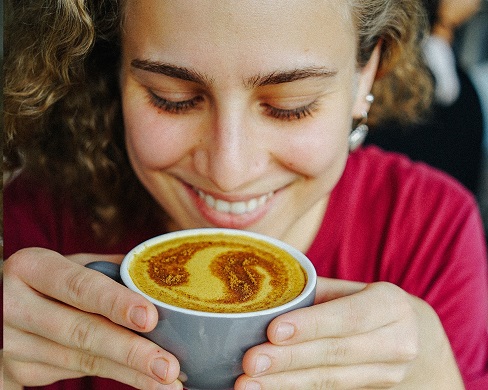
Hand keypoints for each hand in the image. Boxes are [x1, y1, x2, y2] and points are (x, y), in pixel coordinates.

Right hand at [3, 247, 182, 389]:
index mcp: (31, 267)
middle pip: (81, 332)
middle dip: (130, 352)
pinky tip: (140, 379)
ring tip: (166, 381)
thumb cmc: (43, 281)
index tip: (150, 318)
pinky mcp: (17, 372)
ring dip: (129, 373)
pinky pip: (74, 373)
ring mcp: (11, 344)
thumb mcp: (65, 265)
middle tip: (168, 366)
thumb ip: (105, 269)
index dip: (116, 303)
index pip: (79, 286)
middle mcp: (13, 305)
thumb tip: (156, 277)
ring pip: (80, 361)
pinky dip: (112, 375)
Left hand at [235, 277, 463, 388]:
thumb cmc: (371, 306)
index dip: (311, 325)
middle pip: (336, 353)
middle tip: (250, 362)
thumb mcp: (353, 290)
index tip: (274, 331)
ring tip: (249, 384)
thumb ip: (315, 292)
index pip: (348, 316)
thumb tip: (263, 293)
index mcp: (390, 304)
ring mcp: (390, 374)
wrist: (416, 337)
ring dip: (286, 384)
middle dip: (289, 360)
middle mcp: (398, 342)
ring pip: (331, 380)